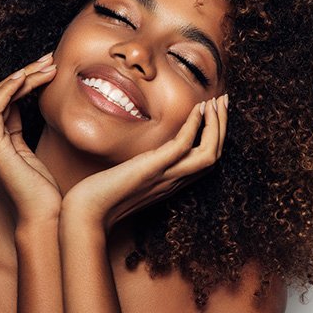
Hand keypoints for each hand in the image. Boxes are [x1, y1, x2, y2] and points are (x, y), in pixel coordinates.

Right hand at [0, 53, 61, 223]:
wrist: (44, 217)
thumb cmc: (42, 190)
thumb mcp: (30, 150)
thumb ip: (20, 128)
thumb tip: (24, 102)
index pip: (3, 100)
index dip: (24, 80)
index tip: (49, 67)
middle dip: (26, 73)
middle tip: (51, 59)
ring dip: (24, 76)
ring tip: (49, 65)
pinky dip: (10, 89)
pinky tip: (28, 77)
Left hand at [62, 95, 228, 230]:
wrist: (88, 212)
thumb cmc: (104, 194)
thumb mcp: (134, 176)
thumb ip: (147, 166)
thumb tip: (147, 153)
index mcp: (173, 182)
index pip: (207, 160)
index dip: (217, 135)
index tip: (216, 111)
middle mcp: (175, 181)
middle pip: (214, 156)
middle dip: (223, 126)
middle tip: (225, 100)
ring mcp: (165, 176)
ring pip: (208, 154)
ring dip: (217, 126)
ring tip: (216, 102)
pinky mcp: (152, 169)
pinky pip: (182, 148)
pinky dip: (194, 127)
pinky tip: (196, 110)